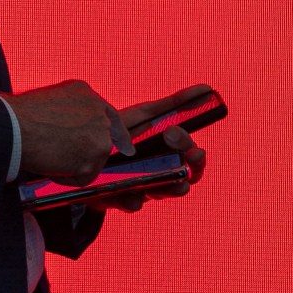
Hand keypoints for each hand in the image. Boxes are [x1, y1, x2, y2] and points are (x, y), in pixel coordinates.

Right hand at [3, 79, 132, 183]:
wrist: (12, 127)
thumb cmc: (18, 115)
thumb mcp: (50, 99)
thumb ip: (71, 112)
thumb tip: (73, 129)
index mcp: (87, 93)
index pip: (111, 115)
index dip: (118, 132)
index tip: (128, 145)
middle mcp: (100, 112)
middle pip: (108, 140)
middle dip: (97, 150)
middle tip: (91, 153)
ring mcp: (101, 135)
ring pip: (93, 160)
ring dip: (71, 164)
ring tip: (47, 152)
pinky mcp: (95, 156)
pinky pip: (83, 177)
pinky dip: (66, 177)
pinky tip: (51, 164)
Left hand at [88, 85, 215, 212]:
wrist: (86, 157)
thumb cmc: (122, 135)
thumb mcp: (143, 117)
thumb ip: (171, 105)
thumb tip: (207, 89)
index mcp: (168, 154)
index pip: (190, 153)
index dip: (193, 149)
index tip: (182, 136)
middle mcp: (161, 172)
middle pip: (186, 173)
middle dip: (192, 164)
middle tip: (186, 152)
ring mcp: (144, 187)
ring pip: (166, 191)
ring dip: (174, 187)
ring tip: (179, 183)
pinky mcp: (121, 198)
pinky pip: (131, 204)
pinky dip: (133, 201)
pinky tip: (133, 198)